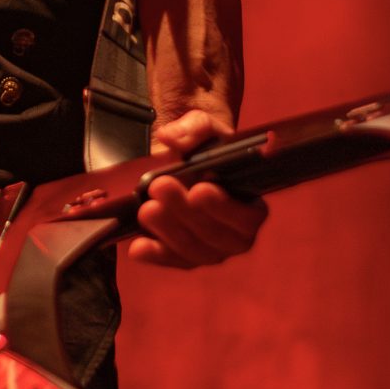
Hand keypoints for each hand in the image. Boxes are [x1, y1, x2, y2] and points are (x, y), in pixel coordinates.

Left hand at [124, 109, 269, 269]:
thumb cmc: (202, 146)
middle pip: (217, 238)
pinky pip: (171, 261)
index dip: (225, 208)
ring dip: (169, 232)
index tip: (199, 189)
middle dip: (186, 214)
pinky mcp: (183, 255)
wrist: (181, 159)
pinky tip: (139, 247)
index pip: (248, 218)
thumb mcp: (202, 127)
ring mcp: (209, 248)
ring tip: (147, 208)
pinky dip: (155, 255)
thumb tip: (170, 135)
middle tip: (161, 187)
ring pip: (193, 251)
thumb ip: (194, 127)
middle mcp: (235, 233)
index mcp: (250, 203)